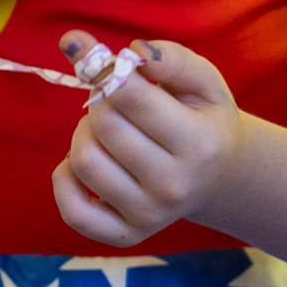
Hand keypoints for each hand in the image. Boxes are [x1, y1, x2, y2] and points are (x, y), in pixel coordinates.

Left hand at [52, 33, 241, 245]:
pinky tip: (82, 165)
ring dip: (84, 134)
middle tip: (115, 100)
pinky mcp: (127, 234)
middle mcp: (175, 185)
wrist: (220, 176)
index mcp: (198, 143)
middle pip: (103, 126)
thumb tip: (130, 51)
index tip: (90, 53)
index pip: (129, 96)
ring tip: (107, 130)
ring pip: (83, 161)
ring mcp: (150, 215)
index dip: (102, 67)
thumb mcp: (204, 81)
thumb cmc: (205, 118)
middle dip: (100, 101)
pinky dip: (65, 180)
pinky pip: (73, 211)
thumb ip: (170, 58)